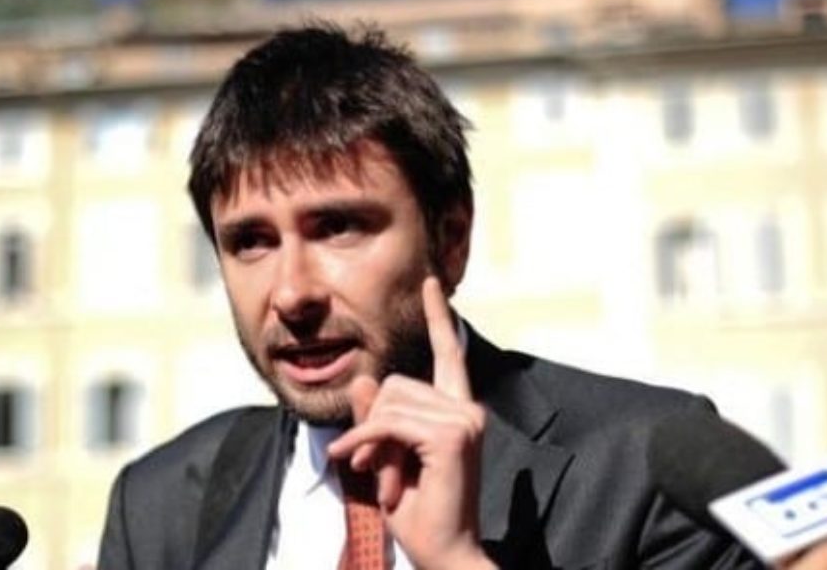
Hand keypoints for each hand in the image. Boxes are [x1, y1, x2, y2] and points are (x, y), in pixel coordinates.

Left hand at [327, 276, 493, 569]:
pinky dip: (365, 443)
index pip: (448, 353)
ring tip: (376, 475)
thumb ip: (376, 418)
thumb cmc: (417, 511)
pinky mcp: (452, 437)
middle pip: (395, 385)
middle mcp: (466, 410)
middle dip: (372, 424)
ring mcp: (464, 421)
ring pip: (389, 404)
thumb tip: (365, 378)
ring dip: (368, 440)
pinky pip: (388, 423)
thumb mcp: (383, 457)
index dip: (437, 317)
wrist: (443, 551)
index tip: (430, 283)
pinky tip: (360, 465)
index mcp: (457, 411)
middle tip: (369, 464)